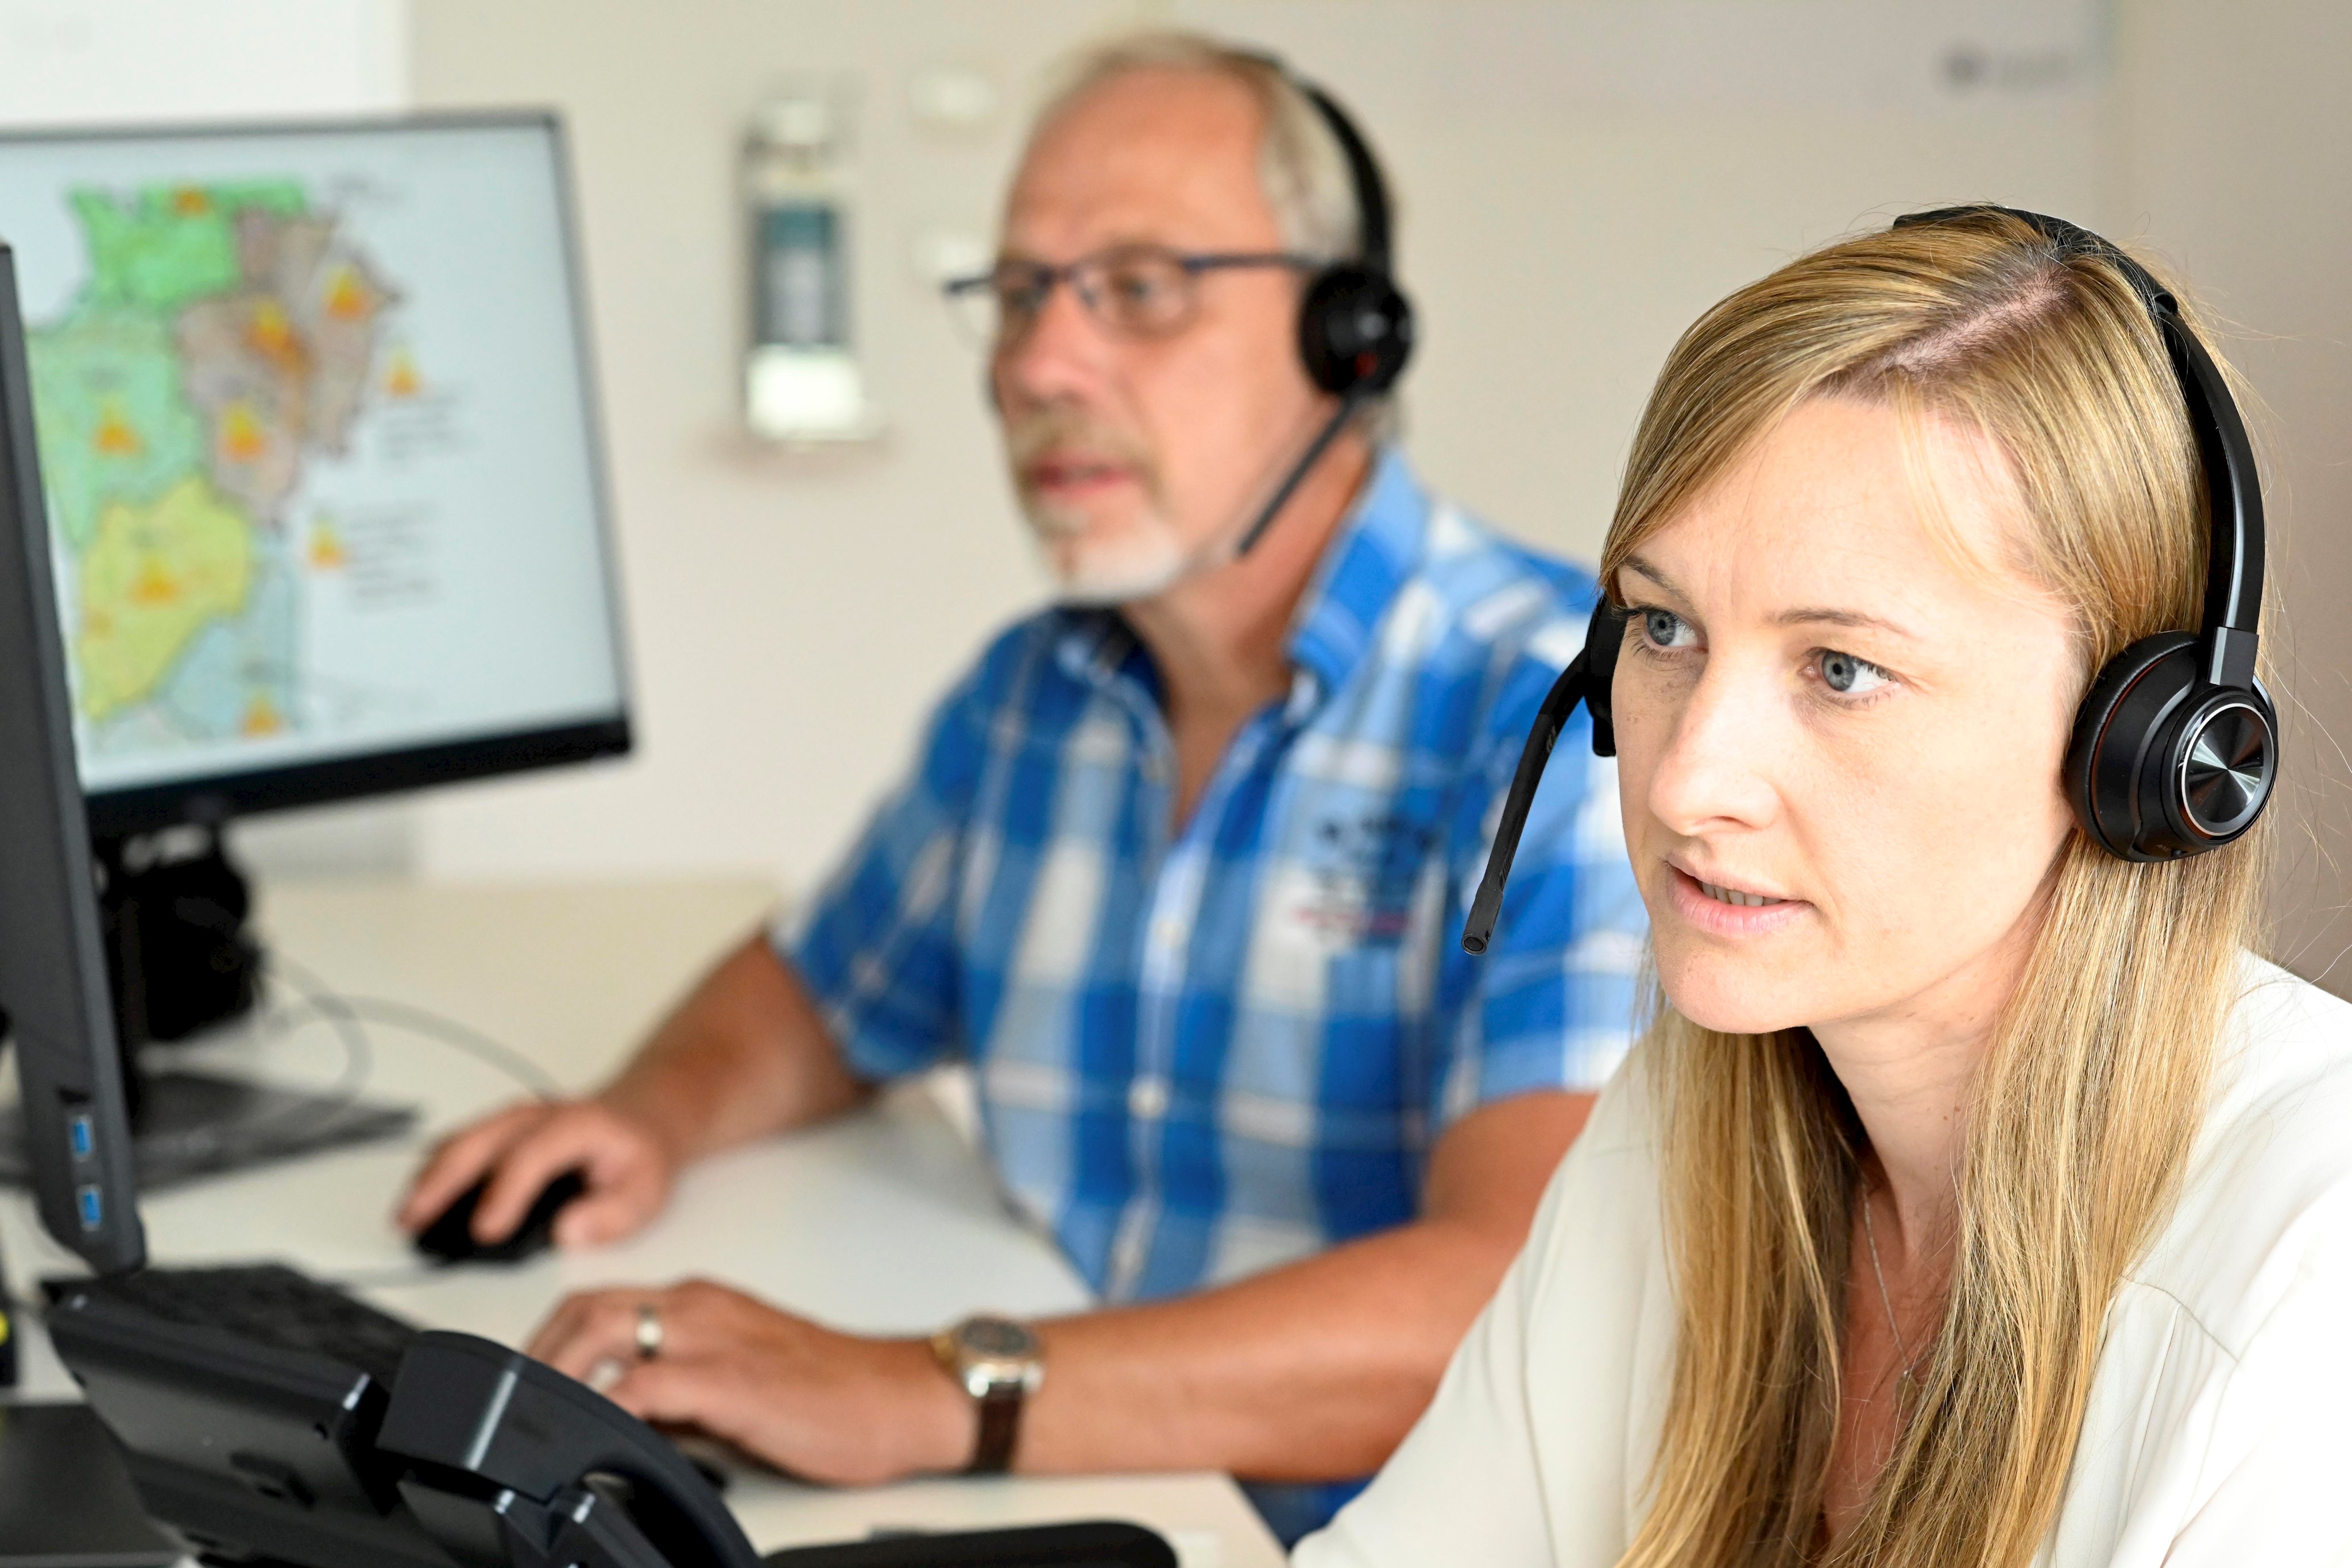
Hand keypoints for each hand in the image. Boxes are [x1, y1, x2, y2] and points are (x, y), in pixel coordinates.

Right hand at [396, 1097, 677, 1249]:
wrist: (639, 1119)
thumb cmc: (639, 1158)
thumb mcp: (646, 1192)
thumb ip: (612, 1215)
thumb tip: (567, 1233)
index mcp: (577, 1125)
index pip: (532, 1156)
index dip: (505, 1193)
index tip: (484, 1231)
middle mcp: (539, 1115)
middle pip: (481, 1141)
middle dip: (443, 1181)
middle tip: (414, 1221)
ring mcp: (516, 1118)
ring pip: (463, 1139)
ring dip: (430, 1175)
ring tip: (405, 1216)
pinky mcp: (501, 1129)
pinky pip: (461, 1142)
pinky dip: (436, 1168)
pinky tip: (419, 1197)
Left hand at [527, 1280, 974, 1485]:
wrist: (903, 1396)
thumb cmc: (837, 1390)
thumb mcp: (745, 1374)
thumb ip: (684, 1384)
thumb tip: (628, 1420)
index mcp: (704, 1302)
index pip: (601, 1301)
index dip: (550, 1339)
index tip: (526, 1380)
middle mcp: (702, 1308)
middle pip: (588, 1308)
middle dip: (538, 1354)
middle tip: (513, 1403)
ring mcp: (716, 1339)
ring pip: (606, 1331)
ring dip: (559, 1373)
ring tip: (538, 1416)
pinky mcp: (734, 1382)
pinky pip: (648, 1384)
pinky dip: (609, 1405)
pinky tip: (595, 1431)